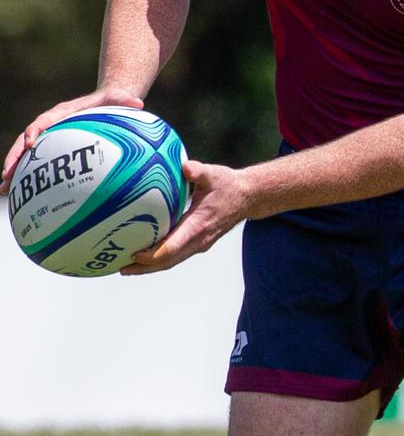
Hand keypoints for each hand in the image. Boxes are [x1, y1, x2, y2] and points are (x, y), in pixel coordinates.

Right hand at [0, 88, 143, 193]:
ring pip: (27, 155)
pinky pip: (39, 164)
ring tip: (4, 190)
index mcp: (62, 113)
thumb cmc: (111, 102)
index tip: (30, 144)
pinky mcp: (54, 149)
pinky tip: (25, 199)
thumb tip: (139, 103)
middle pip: (26, 140)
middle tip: (6, 175)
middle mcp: (51, 125)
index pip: (44, 121)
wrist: (106, 103)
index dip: (35, 131)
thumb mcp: (119, 99)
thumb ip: (126, 100)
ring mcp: (50, 138)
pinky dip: (30, 178)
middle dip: (14, 157)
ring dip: (14, 170)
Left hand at [121, 160, 250, 274]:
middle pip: (168, 261)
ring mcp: (200, 244)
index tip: (134, 253)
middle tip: (122, 267)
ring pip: (172, 261)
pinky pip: (177, 255)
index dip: (152, 254)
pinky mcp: (199, 243)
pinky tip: (147, 254)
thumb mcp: (214, 174)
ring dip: (151, 266)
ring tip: (128, 267)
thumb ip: (198, 171)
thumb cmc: (228, 185)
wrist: (248, 197)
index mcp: (198, 226)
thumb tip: (184, 167)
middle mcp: (198, 240)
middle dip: (145, 267)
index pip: (172, 248)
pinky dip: (160, 258)